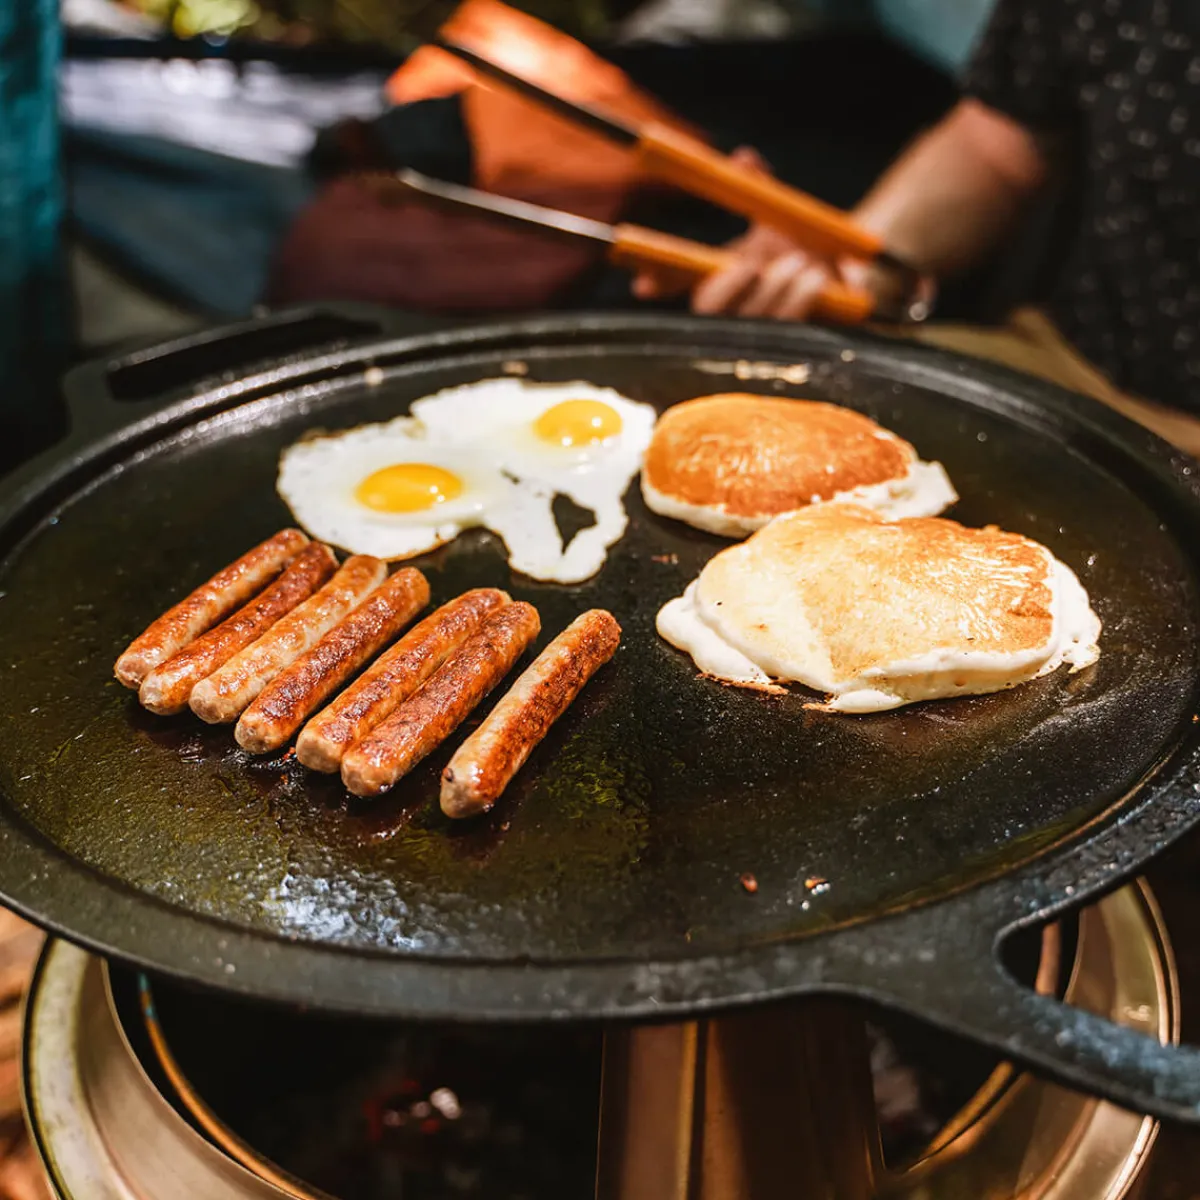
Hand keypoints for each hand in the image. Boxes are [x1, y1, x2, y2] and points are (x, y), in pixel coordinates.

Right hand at [630, 147, 873, 320]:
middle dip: (729, 289)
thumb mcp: (776, 219)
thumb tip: (744, 157)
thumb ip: (757, 188)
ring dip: (774, 289)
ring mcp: (757, 337)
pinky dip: (799, 300)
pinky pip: (788, 331)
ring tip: (800, 263)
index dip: (658, 284)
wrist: (848, 281)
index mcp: (716, 282)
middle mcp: (729, 314)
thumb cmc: (799, 250)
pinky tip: (813, 279)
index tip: (642, 286)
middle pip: (709, 312)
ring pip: (752, 322)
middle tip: (753, 265)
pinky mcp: (790, 349)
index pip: (675, 285)